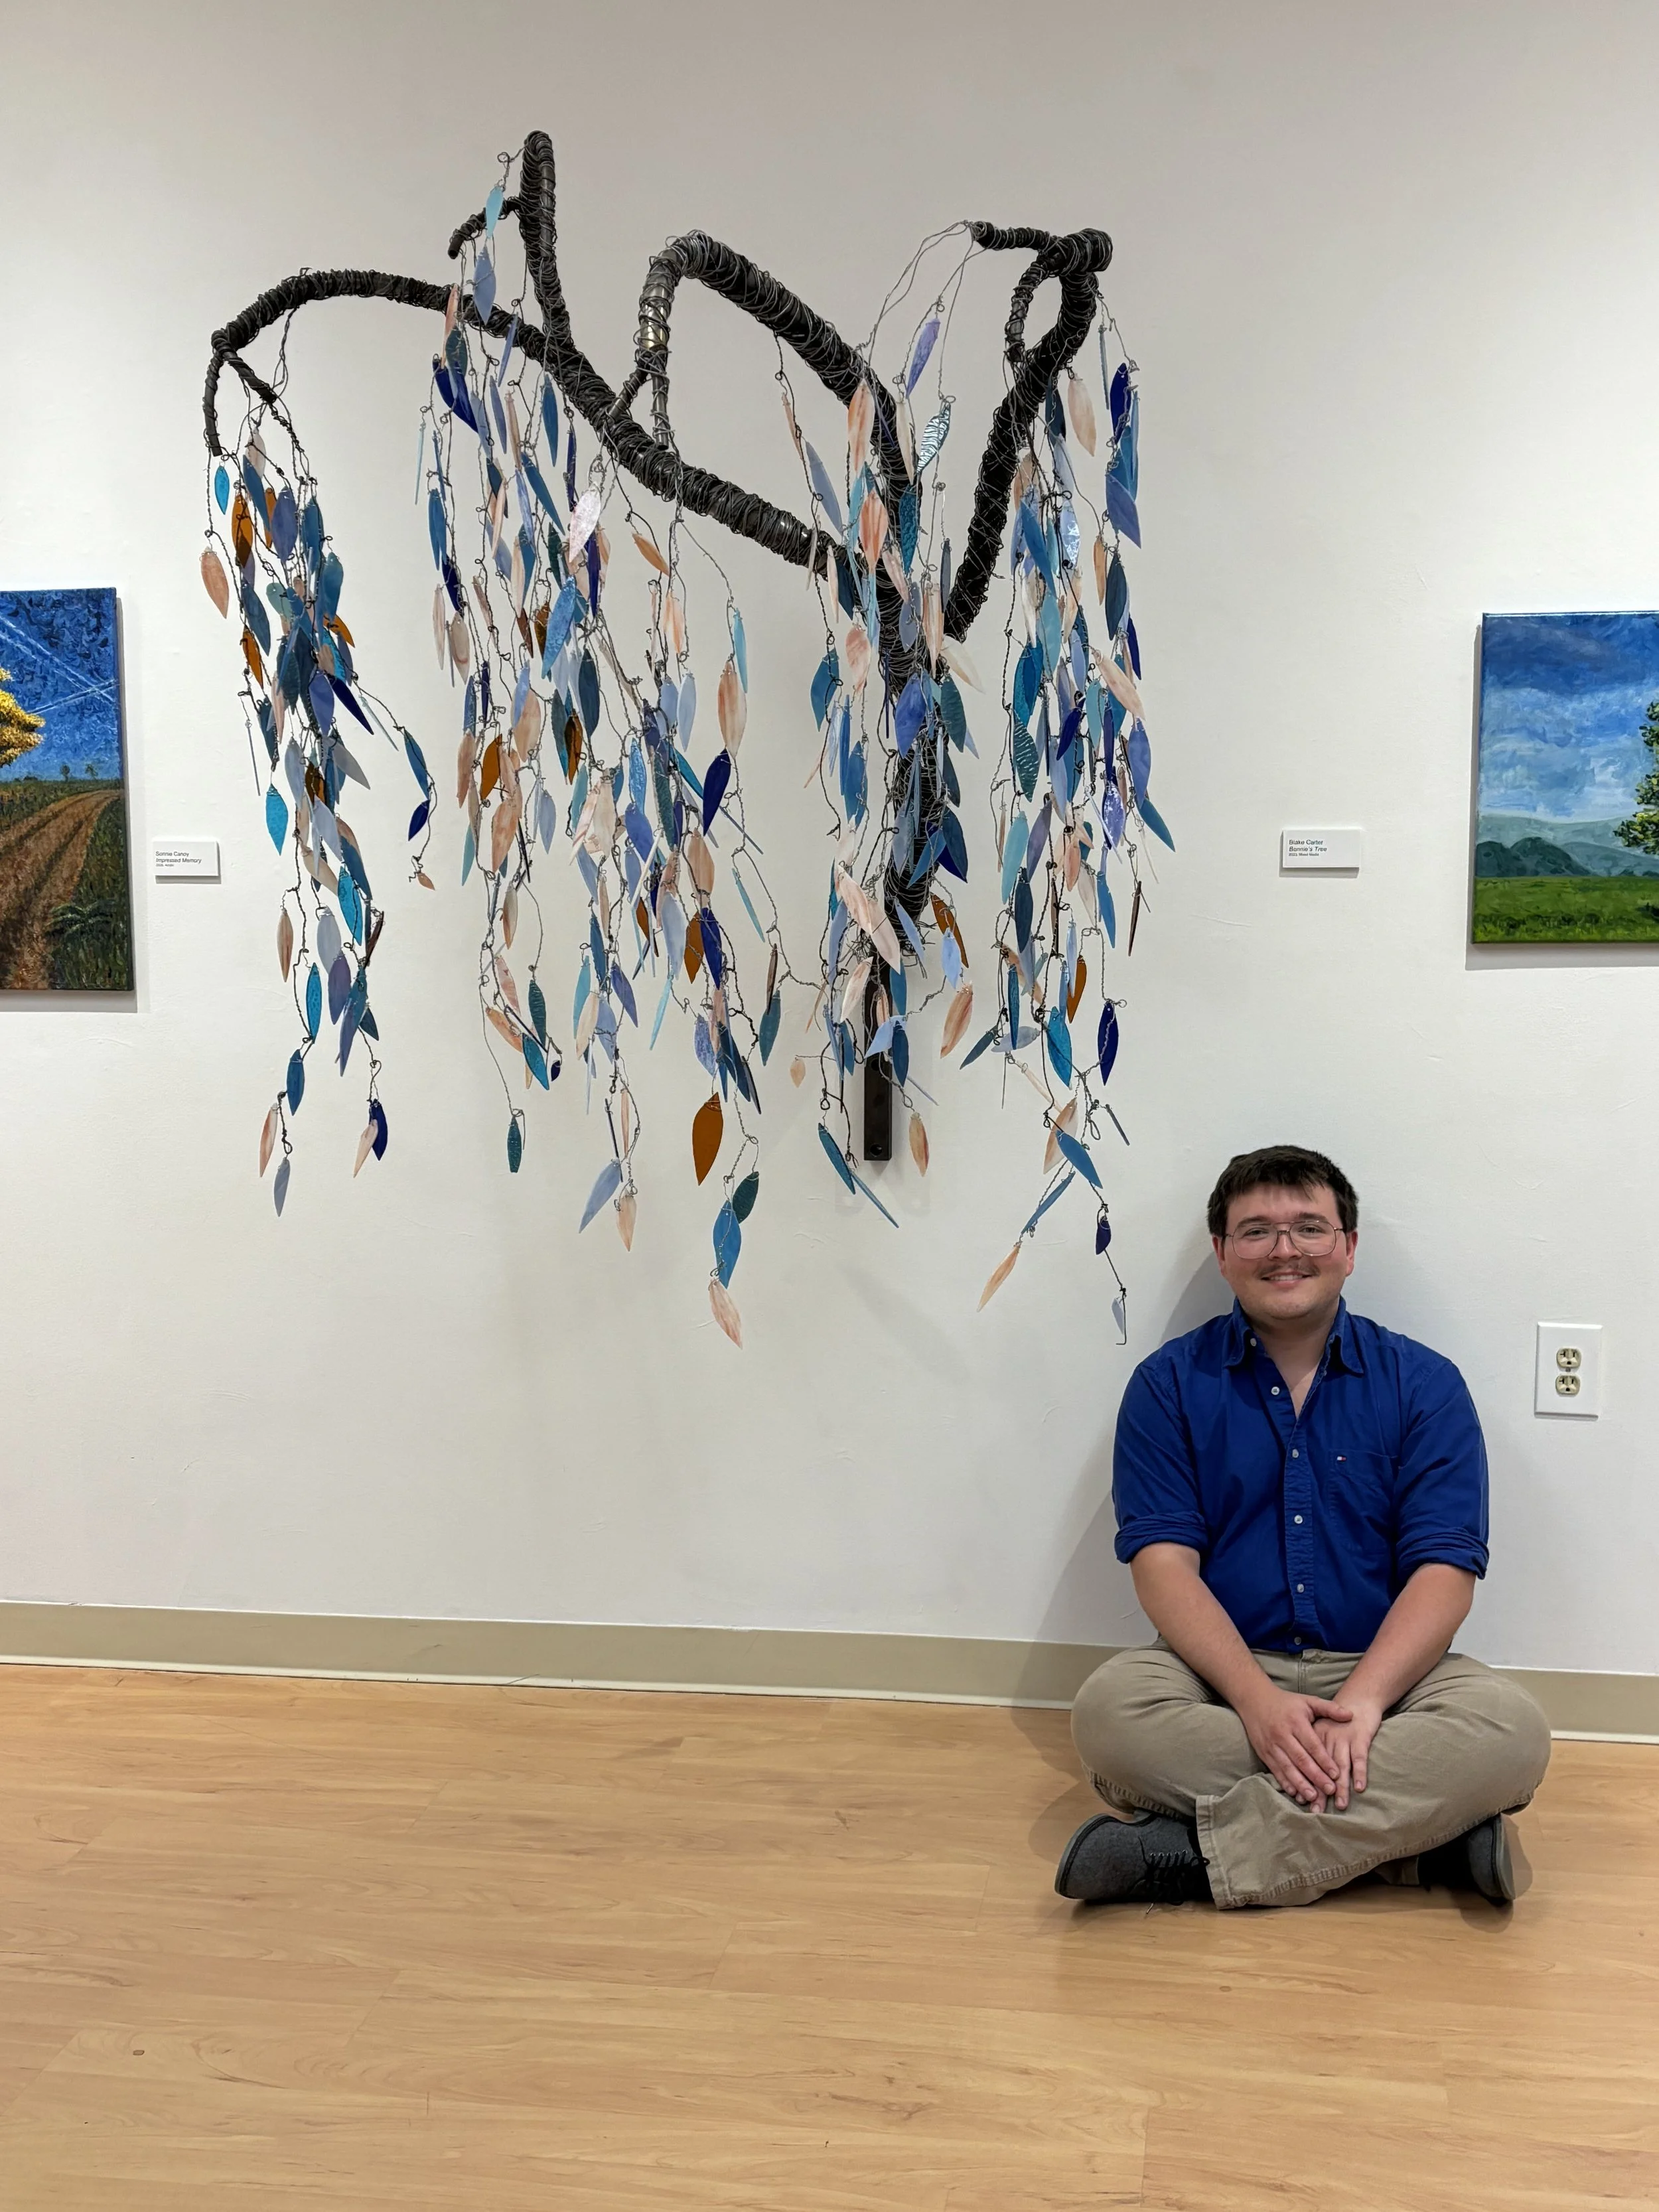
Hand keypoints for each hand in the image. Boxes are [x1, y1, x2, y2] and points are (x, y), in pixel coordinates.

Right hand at [1238, 1685, 1351, 1805]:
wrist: (1254, 1699)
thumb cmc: (1286, 1702)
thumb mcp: (1308, 1701)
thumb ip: (1329, 1708)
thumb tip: (1351, 1715)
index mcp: (1296, 1722)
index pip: (1312, 1745)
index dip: (1324, 1760)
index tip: (1336, 1774)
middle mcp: (1282, 1734)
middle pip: (1301, 1759)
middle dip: (1316, 1776)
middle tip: (1330, 1790)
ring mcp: (1271, 1745)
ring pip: (1288, 1767)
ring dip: (1300, 1784)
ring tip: (1313, 1797)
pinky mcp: (1263, 1752)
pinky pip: (1275, 1770)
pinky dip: (1284, 1782)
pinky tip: (1294, 1792)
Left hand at [1314, 1694, 1383, 1810]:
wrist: (1359, 1697)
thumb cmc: (1339, 1718)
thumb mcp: (1322, 1728)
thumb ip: (1315, 1749)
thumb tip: (1303, 1774)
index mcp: (1316, 1737)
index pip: (1307, 1763)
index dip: (1305, 1781)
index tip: (1302, 1800)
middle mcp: (1328, 1738)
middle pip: (1322, 1768)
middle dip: (1320, 1790)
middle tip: (1316, 1810)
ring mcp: (1344, 1738)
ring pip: (1341, 1766)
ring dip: (1341, 1786)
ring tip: (1340, 1804)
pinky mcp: (1360, 1737)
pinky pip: (1360, 1757)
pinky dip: (1360, 1773)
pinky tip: (1360, 1787)